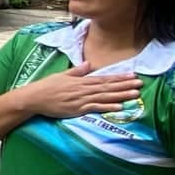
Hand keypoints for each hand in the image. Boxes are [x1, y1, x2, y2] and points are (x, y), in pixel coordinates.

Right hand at [14, 62, 141, 118]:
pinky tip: (119, 107)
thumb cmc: (46, 86)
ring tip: (135, 94)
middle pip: (108, 86)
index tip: (133, 75)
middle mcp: (84, 89)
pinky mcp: (77, 109)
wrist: (34, 98)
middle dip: (125, 85)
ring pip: (105, 96)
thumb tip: (88, 64)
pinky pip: (96, 108)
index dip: (119, 77)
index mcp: (81, 81)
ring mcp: (81, 99)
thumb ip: (77, 71)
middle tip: (140, 83)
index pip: (104, 78)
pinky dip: (108, 107)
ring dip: (121, 95)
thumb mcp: (62, 75)